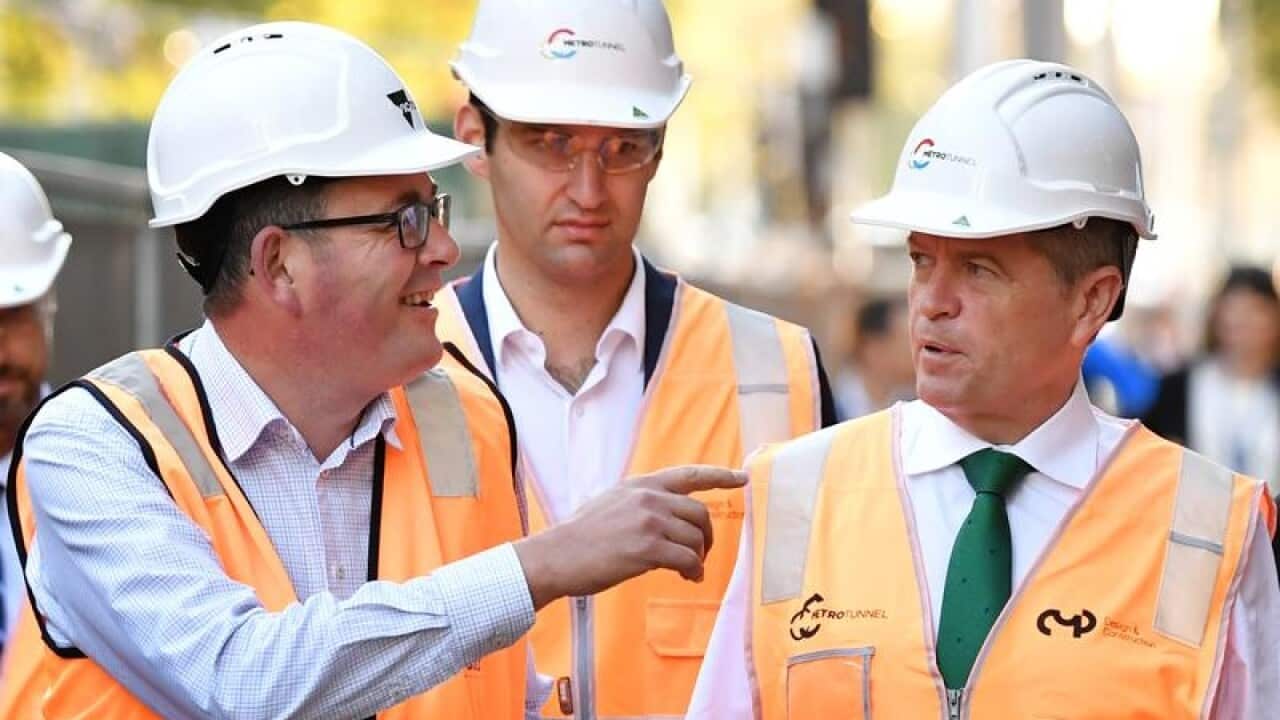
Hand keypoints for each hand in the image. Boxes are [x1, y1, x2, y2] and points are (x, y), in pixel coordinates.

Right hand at [513, 465, 746, 609]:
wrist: (556, 556)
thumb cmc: (580, 536)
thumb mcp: (611, 503)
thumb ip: (640, 504)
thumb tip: (664, 519)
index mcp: (640, 485)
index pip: (688, 475)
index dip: (719, 476)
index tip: (741, 478)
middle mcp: (649, 498)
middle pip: (700, 513)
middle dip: (707, 536)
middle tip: (700, 554)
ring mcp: (649, 522)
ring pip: (696, 538)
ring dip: (699, 557)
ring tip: (690, 571)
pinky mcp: (648, 548)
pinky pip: (688, 559)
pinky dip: (693, 570)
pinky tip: (688, 577)